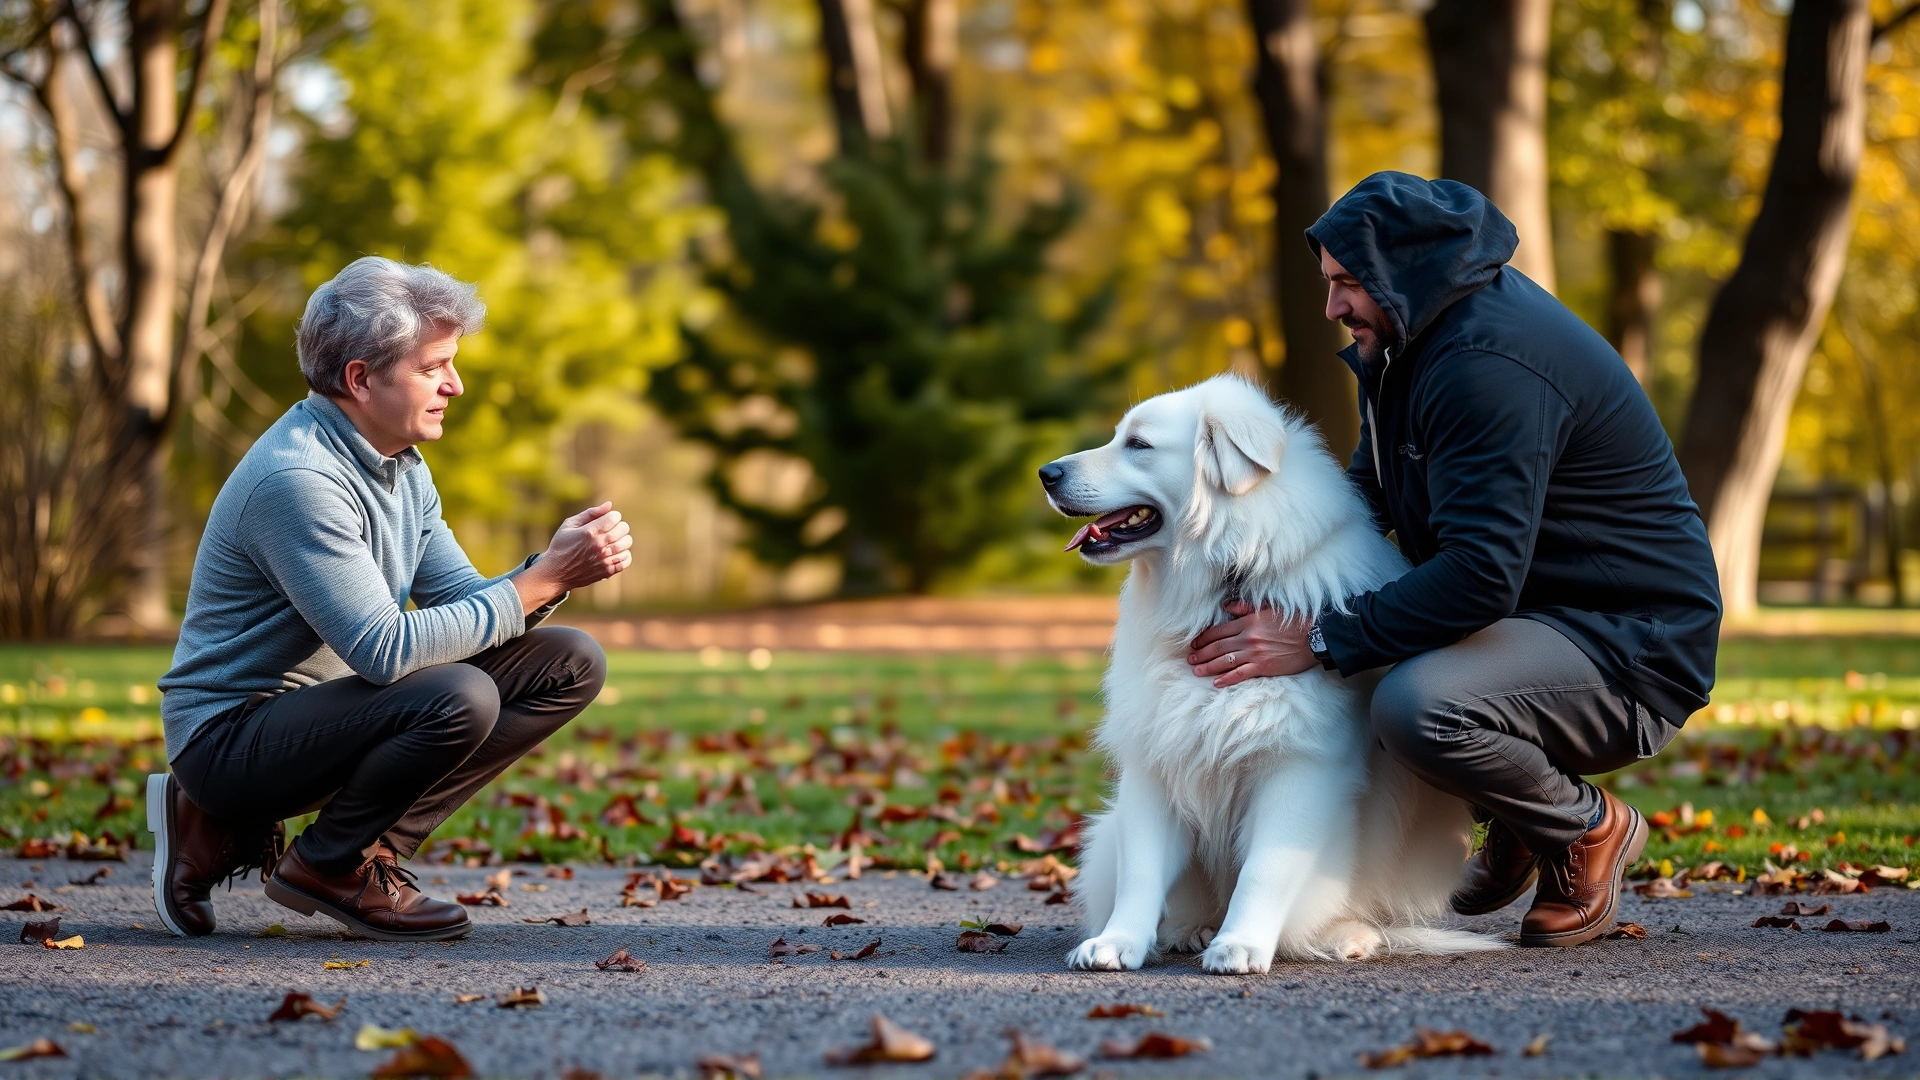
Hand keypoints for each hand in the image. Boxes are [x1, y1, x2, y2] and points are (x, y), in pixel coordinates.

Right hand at [514, 502, 631, 612]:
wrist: (556, 572)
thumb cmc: (561, 545)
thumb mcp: (570, 525)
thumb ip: (590, 513)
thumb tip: (609, 504)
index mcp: (590, 532)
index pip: (615, 517)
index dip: (612, 516)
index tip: (605, 520)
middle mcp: (600, 545)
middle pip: (624, 528)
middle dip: (618, 526)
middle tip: (609, 530)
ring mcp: (605, 559)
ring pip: (627, 543)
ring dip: (621, 539)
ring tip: (611, 542)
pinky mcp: (608, 571)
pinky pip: (626, 559)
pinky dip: (623, 554)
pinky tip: (614, 553)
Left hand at [1187, 600, 1317, 686]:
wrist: (1314, 635)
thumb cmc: (1294, 620)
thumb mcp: (1268, 608)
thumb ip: (1244, 607)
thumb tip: (1226, 606)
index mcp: (1247, 622)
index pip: (1218, 631)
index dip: (1204, 638)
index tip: (1195, 643)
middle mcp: (1247, 638)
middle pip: (1218, 647)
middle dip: (1202, 653)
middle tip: (1190, 658)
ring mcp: (1255, 654)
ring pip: (1225, 661)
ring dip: (1208, 666)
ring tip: (1196, 670)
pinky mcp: (1264, 667)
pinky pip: (1240, 674)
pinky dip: (1227, 679)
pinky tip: (1216, 682)